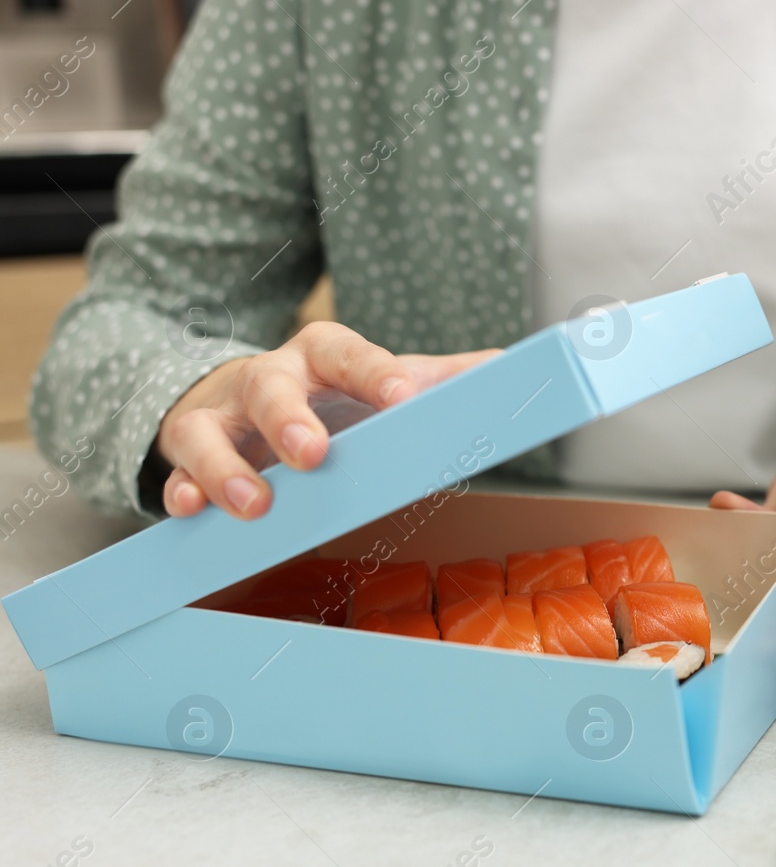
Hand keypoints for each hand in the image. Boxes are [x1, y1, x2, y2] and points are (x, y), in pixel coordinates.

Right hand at [155, 321, 498, 517]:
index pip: (348, 354)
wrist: (239, 394)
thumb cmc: (328, 394)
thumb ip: (440, 378)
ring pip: (209, 432)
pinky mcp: (187, 451)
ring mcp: (221, 415)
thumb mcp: (381, 380)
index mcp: (322, 356)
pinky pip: (176, 473)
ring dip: (227, 468)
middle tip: (314, 455)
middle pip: (272, 387)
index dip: (374, 373)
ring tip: (254, 504)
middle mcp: (267, 378)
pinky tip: (189, 512)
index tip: (403, 396)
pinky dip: (181, 492)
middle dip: (290, 419)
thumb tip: (508, 368)